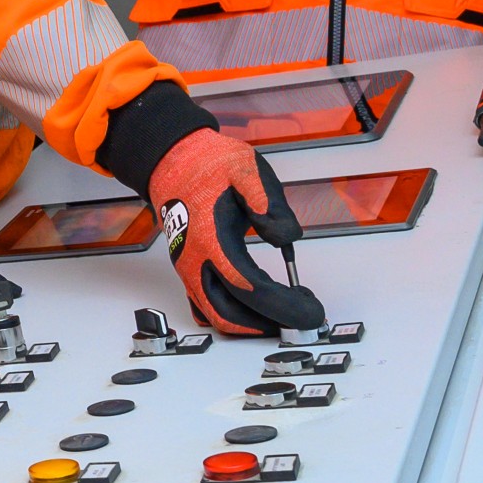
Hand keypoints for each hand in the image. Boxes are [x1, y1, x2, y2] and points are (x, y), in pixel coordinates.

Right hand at [149, 128, 326, 335]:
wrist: (172, 160)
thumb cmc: (207, 164)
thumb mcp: (244, 169)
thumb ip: (267, 202)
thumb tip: (285, 236)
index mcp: (211, 239)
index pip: (250, 287)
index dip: (283, 305)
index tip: (310, 309)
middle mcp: (194, 259)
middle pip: (229, 313)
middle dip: (269, 322)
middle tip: (301, 316)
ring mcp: (187, 267)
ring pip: (216, 315)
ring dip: (251, 323)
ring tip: (283, 314)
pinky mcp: (188, 269)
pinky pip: (205, 306)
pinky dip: (232, 316)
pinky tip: (255, 310)